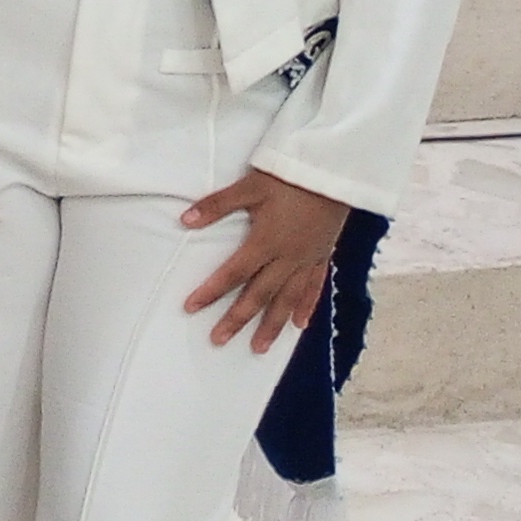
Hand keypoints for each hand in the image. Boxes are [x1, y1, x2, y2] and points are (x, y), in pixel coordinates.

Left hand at [181, 166, 348, 350]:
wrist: (336, 173)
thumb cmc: (290, 177)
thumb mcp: (250, 186)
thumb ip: (217, 205)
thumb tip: (184, 220)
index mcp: (266, 242)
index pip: (233, 273)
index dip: (211, 291)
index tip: (190, 308)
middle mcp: (287, 257)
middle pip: (259, 294)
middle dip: (237, 319)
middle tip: (218, 340)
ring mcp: (307, 259)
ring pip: (287, 299)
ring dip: (272, 325)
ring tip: (259, 347)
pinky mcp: (323, 256)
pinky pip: (314, 287)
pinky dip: (306, 307)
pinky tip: (299, 325)